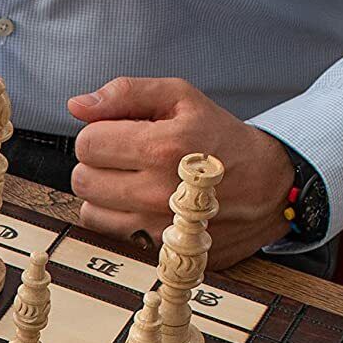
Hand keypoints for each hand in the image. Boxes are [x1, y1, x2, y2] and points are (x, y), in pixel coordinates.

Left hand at [68, 77, 293, 268]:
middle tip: (126, 157)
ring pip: (88, 208)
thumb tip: (76, 105)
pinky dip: (113, 218)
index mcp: (163, 146)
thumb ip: (127, 94)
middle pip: (82, 177)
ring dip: (103, 193)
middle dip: (97, 163)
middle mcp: (156, 191)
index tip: (119, 134)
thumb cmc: (220, 138)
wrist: (266, 186)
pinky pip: (105, 232)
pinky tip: (138, 204)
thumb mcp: (182, 99)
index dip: (98, 133)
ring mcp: (154, 225)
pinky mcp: (155, 248)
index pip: (87, 142)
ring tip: (134, 180)